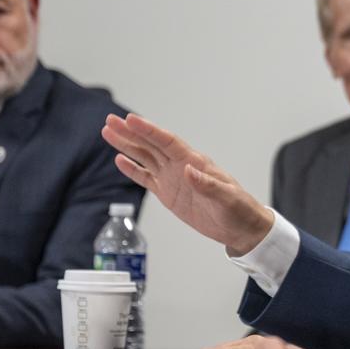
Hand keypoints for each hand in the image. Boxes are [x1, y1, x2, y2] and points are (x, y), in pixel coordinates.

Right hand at [101, 113, 273, 254]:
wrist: (240, 228)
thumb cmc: (239, 209)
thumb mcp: (227, 198)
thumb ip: (207, 185)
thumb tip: (188, 170)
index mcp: (195, 162)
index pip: (167, 142)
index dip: (148, 130)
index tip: (131, 120)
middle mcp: (181, 166)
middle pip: (151, 145)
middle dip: (130, 133)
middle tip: (111, 120)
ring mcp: (173, 179)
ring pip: (145, 158)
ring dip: (127, 146)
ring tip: (109, 133)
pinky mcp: (168, 194)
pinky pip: (147, 178)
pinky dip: (132, 169)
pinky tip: (120, 160)